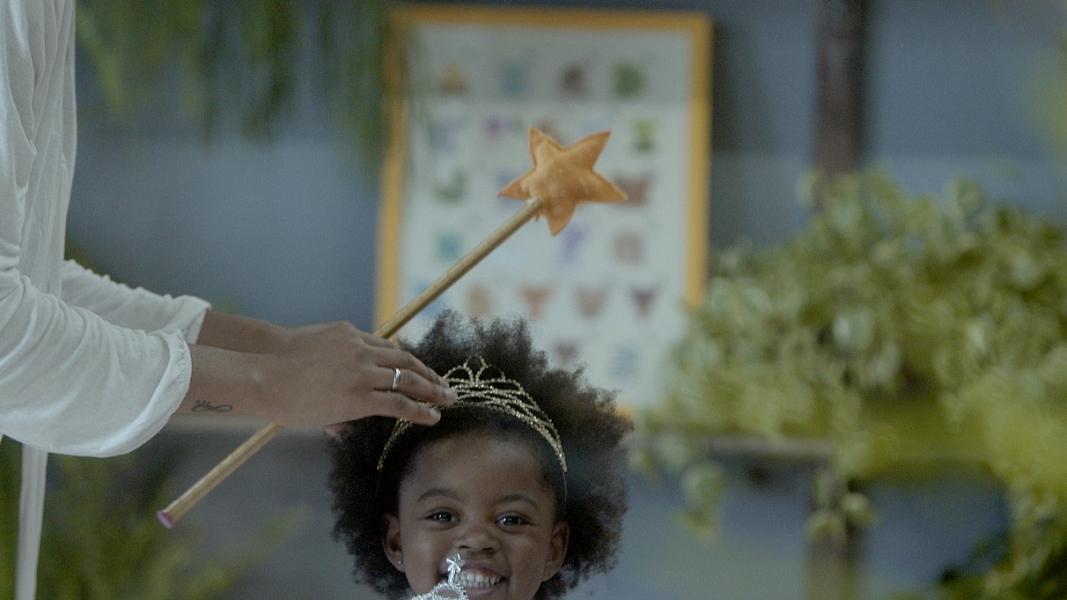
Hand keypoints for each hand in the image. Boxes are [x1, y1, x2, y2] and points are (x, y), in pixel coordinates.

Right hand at [183, 318, 454, 428]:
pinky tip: (432, 416)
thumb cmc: (276, 369)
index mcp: (348, 335)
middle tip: (445, 384)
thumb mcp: (309, 357)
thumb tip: (343, 426)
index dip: (406, 362)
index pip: (386, 347)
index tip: (419, 371)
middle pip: (405, 359)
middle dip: (428, 373)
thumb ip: (331, 379)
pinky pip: (399, 402)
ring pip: (408, 379)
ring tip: (448, 399)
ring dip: (432, 390)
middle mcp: (360, 349)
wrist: (263, 373)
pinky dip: (419, 409)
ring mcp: (362, 371)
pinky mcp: (360, 395)